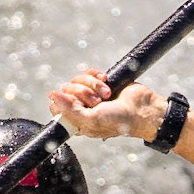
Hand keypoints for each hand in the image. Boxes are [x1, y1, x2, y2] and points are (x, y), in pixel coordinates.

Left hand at [47, 69, 165, 141]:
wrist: (141, 108)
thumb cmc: (118, 121)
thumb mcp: (91, 120)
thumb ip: (69, 110)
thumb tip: (51, 95)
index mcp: (76, 121)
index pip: (56, 106)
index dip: (65, 101)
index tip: (79, 104)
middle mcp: (81, 107)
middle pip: (66, 90)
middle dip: (83, 93)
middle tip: (98, 102)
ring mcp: (90, 94)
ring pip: (77, 79)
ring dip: (93, 85)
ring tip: (107, 94)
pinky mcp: (99, 82)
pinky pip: (89, 72)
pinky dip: (97, 75)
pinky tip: (107, 82)